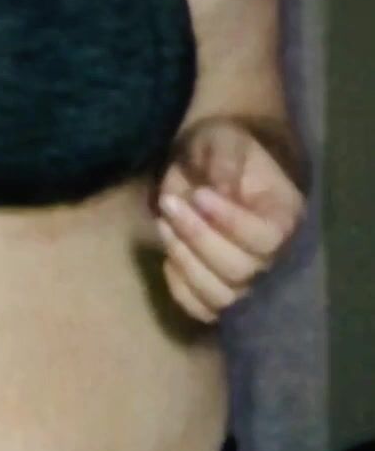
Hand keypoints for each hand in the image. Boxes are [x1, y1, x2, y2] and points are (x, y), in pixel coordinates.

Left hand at [152, 117, 304, 322]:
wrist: (211, 165)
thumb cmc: (222, 149)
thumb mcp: (224, 140)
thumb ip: (224, 160)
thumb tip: (220, 189)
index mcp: (285, 219)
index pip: (265, 238)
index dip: (229, 222)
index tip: (199, 194)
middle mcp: (275, 259)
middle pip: (240, 271)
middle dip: (198, 238)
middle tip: (169, 204)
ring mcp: (249, 283)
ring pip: (221, 297)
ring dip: (185, 262)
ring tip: (163, 225)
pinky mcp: (221, 295)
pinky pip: (202, 311)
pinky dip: (180, 288)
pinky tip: (168, 256)